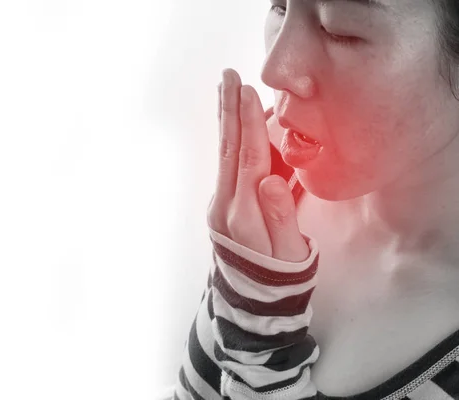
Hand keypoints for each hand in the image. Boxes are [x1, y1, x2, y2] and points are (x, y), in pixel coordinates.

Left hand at [207, 68, 308, 261]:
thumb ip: (281, 217)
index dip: (249, 125)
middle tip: (227, 76)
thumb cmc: (280, 279)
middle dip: (229, 111)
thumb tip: (272, 180)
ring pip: (226, 155)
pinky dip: (234, 141)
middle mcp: (225, 205)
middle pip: (228, 150)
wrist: (252, 304)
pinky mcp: (224, 207)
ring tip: (228, 91)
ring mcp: (221, 205)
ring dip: (228, 122)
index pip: (248, 160)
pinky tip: (238, 126)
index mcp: (243, 214)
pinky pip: (230, 167)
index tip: (248, 91)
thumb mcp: (289, 254)